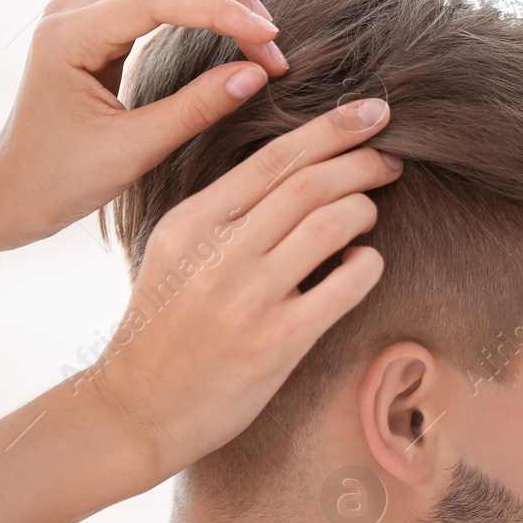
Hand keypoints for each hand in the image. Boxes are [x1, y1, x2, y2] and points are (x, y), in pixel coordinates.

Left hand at [0, 0, 289, 246]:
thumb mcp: (135, 152)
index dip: (223, 13)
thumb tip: (257, 72)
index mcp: (71, 35)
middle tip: (270, 43)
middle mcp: (73, 8)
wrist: (12, 190)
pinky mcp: (95, 20)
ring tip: (253, 22)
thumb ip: (197, 108)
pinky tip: (221, 13)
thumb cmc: (63, 180)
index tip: (270, 43)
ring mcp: (82, 9)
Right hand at [76, 97, 401, 478]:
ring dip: (365, 208)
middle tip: (390, 155)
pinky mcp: (276, 343)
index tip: (370, 113)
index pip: (273, 157)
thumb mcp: (174, 254)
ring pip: (330, 225)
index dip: (330, 129)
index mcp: (191, 222)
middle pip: (307, 182)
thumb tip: (296, 173)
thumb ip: (224, 214)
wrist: (133, 410)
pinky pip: (344, 287)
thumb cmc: (162, 330)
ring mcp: (247, 298)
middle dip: (360, 159)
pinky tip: (366, 263)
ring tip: (372, 209)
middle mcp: (218, 253)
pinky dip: (367, 265)